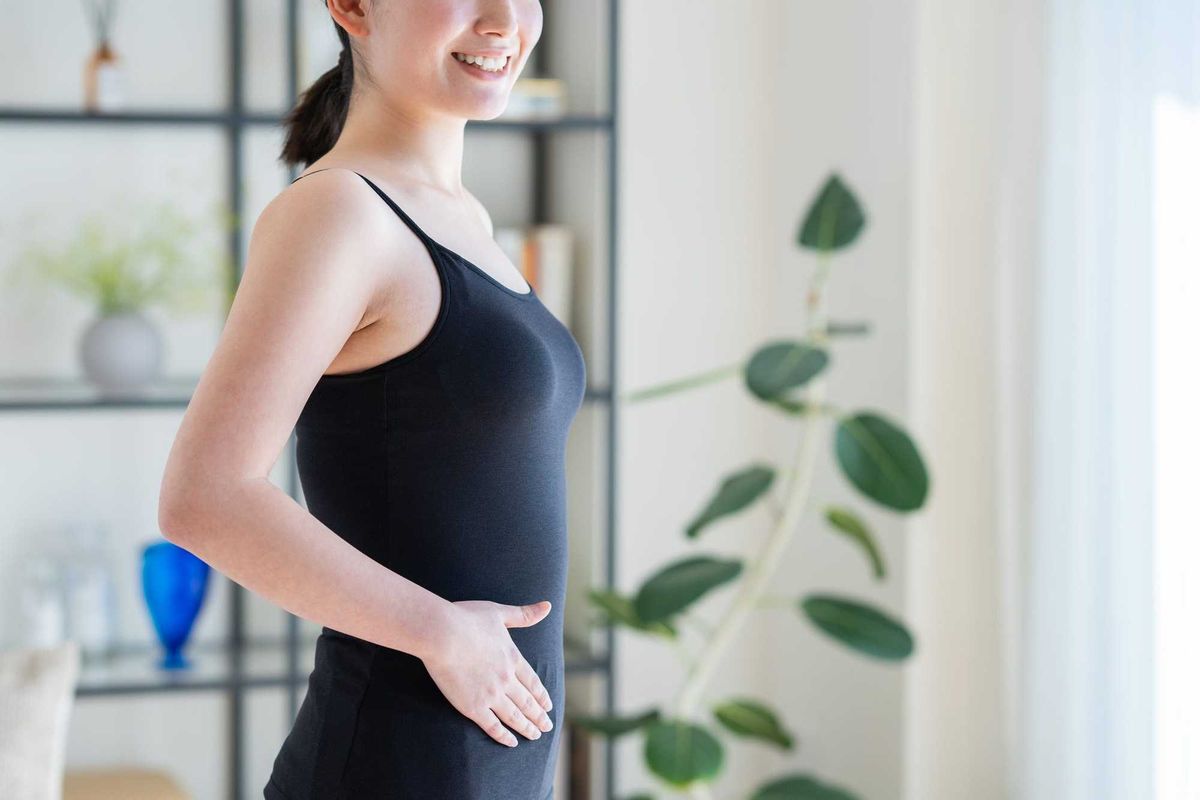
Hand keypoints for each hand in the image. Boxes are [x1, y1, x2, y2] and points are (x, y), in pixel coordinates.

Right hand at [420, 599, 555, 746]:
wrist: (442, 634)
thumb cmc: (467, 618)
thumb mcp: (499, 612)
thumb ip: (524, 614)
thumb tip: (547, 606)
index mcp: (513, 658)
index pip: (533, 682)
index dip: (541, 696)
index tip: (548, 706)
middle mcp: (506, 679)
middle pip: (527, 702)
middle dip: (538, 716)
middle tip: (547, 727)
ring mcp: (491, 695)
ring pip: (514, 716)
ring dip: (527, 727)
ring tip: (536, 736)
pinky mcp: (473, 707)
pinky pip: (493, 726)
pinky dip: (504, 736)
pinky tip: (511, 742)